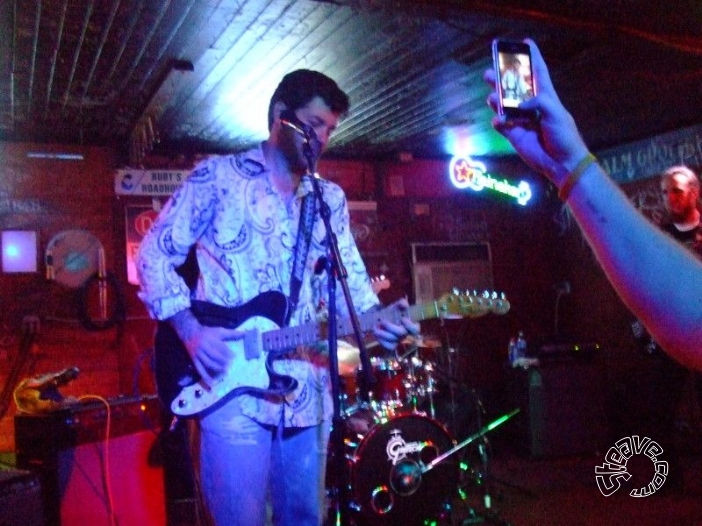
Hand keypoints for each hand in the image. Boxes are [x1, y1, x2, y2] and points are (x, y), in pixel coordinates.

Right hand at [169, 309, 242, 385]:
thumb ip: (232, 333)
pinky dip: (205, 377)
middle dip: (222, 361)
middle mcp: (203, 347)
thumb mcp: (219, 331)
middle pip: (213, 355)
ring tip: (225, 373)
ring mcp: (198, 354)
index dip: (227, 352)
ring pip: (207, 363)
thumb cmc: (207, 332)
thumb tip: (245, 333)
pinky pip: (200, 370)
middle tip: (230, 367)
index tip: (235, 357)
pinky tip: (211, 384)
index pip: (219, 346)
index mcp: (210, 339)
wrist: (189, 332)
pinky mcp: (194, 360)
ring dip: (216, 368)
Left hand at [373, 298, 419, 350]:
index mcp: (410, 325)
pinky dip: (382, 340)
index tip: (403, 319)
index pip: (415, 329)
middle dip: (391, 327)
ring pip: (394, 340)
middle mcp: (406, 334)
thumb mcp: (396, 306)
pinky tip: (377, 333)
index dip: (410, 325)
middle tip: (382, 321)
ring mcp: (399, 340)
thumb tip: (404, 304)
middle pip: (402, 334)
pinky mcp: (391, 345)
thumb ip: (401, 303)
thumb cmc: (392, 312)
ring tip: (375, 327)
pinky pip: (388, 346)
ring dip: (383, 334)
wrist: (381, 318)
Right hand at [484, 39, 589, 184]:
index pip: (538, 73)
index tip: (525, 43)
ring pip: (504, 106)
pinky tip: (498, 121)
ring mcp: (522, 121)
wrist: (561, 162)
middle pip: (515, 88)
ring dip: (496, 99)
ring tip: (490, 96)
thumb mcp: (555, 112)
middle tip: (490, 71)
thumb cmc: (564, 135)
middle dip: (503, 79)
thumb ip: (539, 102)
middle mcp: (532, 106)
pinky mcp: (515, 135)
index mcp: (546, 97)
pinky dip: (498, 122)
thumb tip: (519, 104)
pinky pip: (501, 125)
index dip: (532, 58)